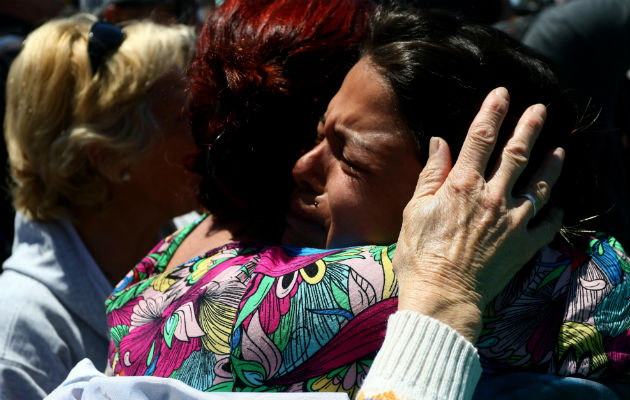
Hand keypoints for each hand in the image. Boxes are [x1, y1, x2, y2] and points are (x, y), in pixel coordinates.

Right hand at [394, 87, 563, 341]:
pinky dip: (554, 213)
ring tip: (560, 149)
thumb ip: (432, 174)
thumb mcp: (415, 210)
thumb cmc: (420, 254)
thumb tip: (440, 142)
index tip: (502, 94)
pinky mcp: (524, 245)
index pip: (481, 138)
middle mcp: (493, 197)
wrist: (443, 296)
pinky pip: (548, 224)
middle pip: (517, 154)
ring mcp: (513, 221)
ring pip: (540, 184)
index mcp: (463, 186)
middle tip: (540, 109)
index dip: (492, 112)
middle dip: (530, 127)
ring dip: (551, 164)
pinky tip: (557, 205)